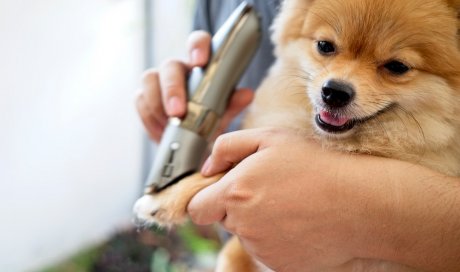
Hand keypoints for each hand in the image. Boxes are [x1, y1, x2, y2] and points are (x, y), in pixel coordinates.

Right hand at [136, 30, 253, 141]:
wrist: (194, 146)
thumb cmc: (210, 122)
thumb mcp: (225, 115)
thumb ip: (233, 104)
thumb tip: (246, 94)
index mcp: (201, 65)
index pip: (198, 42)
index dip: (198, 47)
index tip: (200, 61)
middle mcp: (178, 69)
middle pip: (169, 66)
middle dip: (172, 88)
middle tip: (178, 112)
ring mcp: (158, 83)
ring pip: (149, 81)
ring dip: (157, 106)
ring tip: (169, 127)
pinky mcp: (144, 99)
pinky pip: (140, 102)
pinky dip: (150, 119)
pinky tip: (161, 133)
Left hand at [187, 128, 459, 271]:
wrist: (358, 205)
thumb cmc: (317, 167)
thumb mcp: (271, 138)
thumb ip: (228, 146)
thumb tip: (207, 167)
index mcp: (234, 193)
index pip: (197, 208)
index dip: (207, 198)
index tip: (224, 190)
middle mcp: (243, 225)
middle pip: (224, 219)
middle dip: (237, 206)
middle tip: (269, 190)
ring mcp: (261, 248)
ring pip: (247, 234)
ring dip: (259, 221)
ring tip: (290, 204)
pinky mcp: (278, 264)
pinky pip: (266, 249)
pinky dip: (277, 237)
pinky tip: (299, 222)